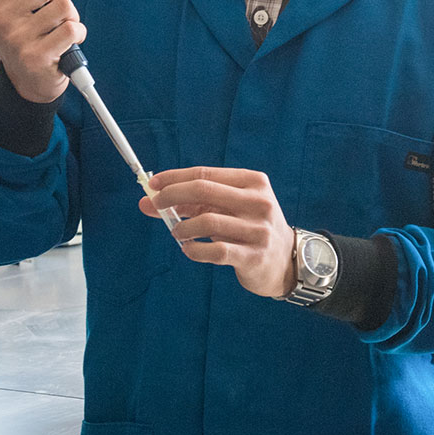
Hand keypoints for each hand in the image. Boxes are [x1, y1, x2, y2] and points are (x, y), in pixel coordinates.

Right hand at [0, 0, 85, 102]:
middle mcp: (0, 19)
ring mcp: (17, 38)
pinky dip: (77, 35)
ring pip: (63, 6)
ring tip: (55, 33)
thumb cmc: (20, 38)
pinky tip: (65, 44)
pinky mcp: (37, 56)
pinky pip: (71, 28)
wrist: (27, 82)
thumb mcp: (5, 2)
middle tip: (49, 18)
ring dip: (69, 19)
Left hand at [142, 166, 295, 298]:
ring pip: (207, 221)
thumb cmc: (249, 228)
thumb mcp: (229, 208)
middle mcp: (259, 202)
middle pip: (204, 190)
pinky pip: (215, 251)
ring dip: (182, 227)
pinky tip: (189, 250)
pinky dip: (195, 250)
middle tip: (156, 205)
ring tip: (178, 233)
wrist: (285, 261)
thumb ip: (193, 203)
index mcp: (253, 182)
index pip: (205, 174)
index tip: (153, 185)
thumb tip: (148, 201)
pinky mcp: (254, 256)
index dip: (175, 178)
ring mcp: (258, 229)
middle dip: (172, 196)